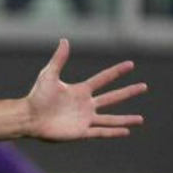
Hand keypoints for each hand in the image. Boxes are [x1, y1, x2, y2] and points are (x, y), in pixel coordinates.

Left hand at [25, 39, 145, 141]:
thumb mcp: (48, 75)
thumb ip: (59, 59)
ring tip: (141, 119)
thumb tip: (64, 40)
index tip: (131, 64)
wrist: (28, 117)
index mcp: (80, 91)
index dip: (116, 72)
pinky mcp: (80, 132)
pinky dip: (113, 132)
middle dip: (128, 92)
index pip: (103, 79)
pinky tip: (126, 132)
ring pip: (110, 119)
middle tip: (144, 86)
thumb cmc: (37, 96)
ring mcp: (84, 119)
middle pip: (112, 98)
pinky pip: (100, 132)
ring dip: (125, 119)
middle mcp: (85, 105)